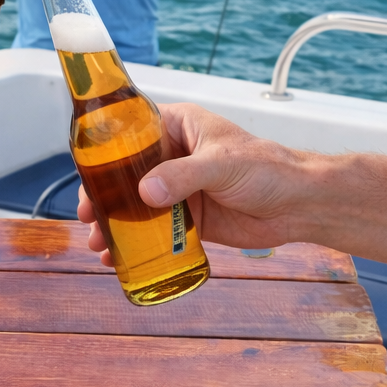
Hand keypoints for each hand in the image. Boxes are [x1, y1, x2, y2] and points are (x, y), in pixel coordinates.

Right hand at [77, 101, 386, 287]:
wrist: (299, 205)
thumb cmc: (268, 170)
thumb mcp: (223, 165)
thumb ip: (184, 176)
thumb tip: (146, 192)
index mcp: (176, 126)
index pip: (127, 135)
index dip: (102, 159)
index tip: (88, 182)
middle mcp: (171, 155)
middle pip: (123, 175)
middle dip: (102, 200)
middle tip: (89, 222)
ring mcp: (176, 188)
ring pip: (134, 206)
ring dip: (114, 226)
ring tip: (100, 247)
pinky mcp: (186, 218)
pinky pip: (152, 230)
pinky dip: (135, 244)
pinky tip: (119, 259)